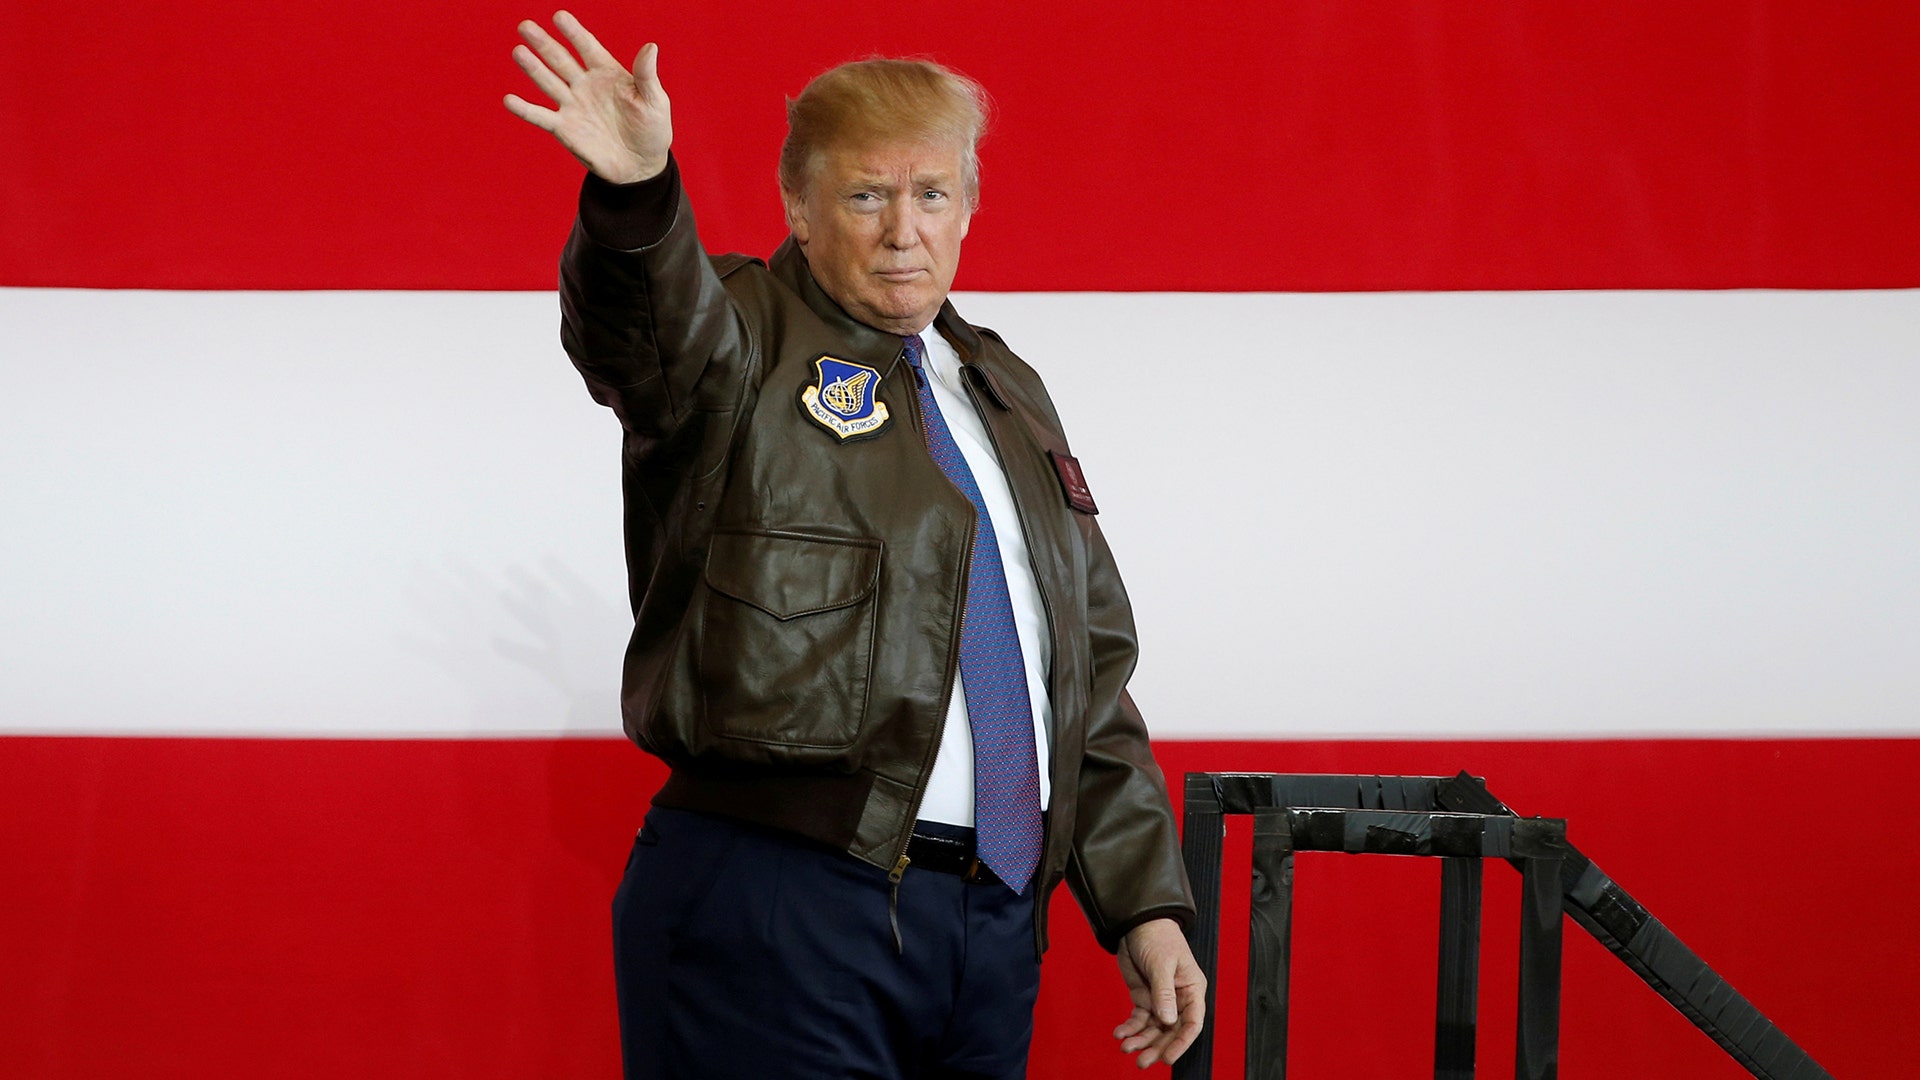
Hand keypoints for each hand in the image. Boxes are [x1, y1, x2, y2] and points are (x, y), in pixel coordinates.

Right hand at [504, 11, 671, 183]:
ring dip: (533, 68)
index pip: (587, 47)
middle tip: (525, 26)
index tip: (559, 16)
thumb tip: (650, 47)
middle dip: (544, 44)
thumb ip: (647, 75)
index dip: (574, 33)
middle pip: (560, 60)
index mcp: (607, 73)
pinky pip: (541, 117)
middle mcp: (585, 85)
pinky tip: (509, 100)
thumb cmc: (651, 130)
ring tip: (518, 52)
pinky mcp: (564, 128)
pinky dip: (525, 110)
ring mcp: (572, 105)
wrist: (641, 166)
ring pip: (548, 82)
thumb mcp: (655, 101)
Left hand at [1113, 917, 1206, 1068]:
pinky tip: (1119, 1034)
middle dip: (1156, 1047)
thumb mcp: (1162, 964)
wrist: (1137, 924)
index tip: (1168, 1059)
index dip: (1181, 1043)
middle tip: (1141, 1062)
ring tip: (1126, 1048)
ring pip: (1153, 1029)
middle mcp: (1178, 999)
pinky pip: (1138, 1018)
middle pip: (1170, 1031)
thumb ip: (1164, 993)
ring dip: (1141, 1040)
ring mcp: (1160, 1001)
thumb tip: (1168, 1021)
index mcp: (1191, 990)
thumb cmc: (1158, 938)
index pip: (1192, 1023)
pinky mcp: (1144, 998)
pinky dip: (1129, 1027)